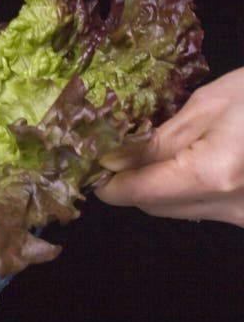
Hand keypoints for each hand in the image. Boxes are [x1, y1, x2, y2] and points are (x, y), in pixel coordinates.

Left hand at [96, 68, 243, 226]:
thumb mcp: (211, 104)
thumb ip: (157, 140)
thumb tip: (110, 160)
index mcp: (211, 173)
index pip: (133, 193)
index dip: (106, 180)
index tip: (92, 162)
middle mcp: (227, 206)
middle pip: (151, 206)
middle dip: (129, 182)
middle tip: (119, 151)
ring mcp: (241, 217)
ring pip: (174, 210)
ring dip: (156, 186)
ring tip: (156, 152)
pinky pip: (200, 208)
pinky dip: (184, 188)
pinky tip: (190, 161)